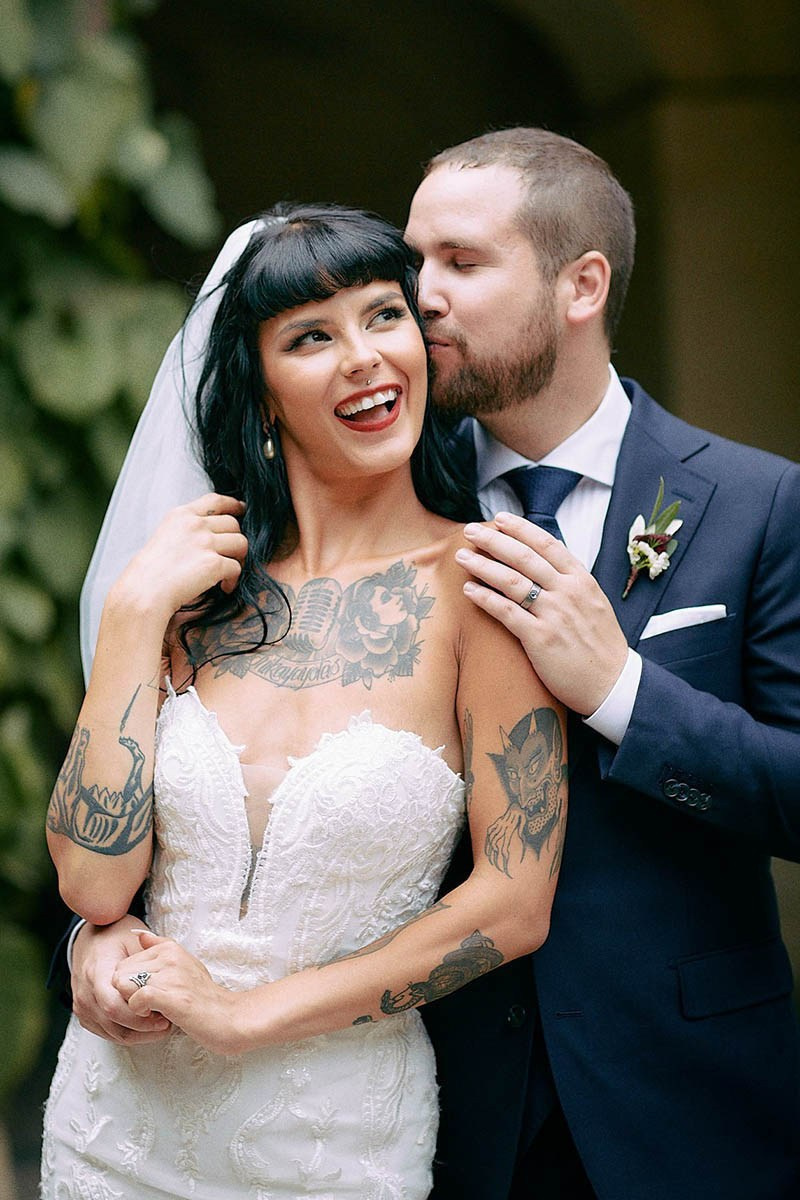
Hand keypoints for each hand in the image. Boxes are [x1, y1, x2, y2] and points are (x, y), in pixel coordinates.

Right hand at [71, 917, 171, 1044]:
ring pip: (111, 1033)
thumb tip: (164, 980)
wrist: (91, 938)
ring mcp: (82, 1005)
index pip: (113, 1005)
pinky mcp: (84, 1014)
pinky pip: (106, 1033)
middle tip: (166, 1025)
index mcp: (97, 971)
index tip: (161, 1014)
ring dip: (138, 1034)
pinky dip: (127, 1033)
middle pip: (113, 1022)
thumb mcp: (133, 939)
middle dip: (142, 1029)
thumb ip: (146, 959)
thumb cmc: (115, 937)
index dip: (137, 1015)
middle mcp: (85, 991)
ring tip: (160, 1026)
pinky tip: (145, 1027)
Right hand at [114, 493, 247, 620]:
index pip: (216, 500)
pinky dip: (233, 580)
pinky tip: (224, 588)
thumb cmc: (150, 572)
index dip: (233, 504)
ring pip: (240, 543)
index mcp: (181, 515)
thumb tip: (214, 535)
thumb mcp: (165, 536)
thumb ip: (188, 530)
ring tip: (227, 574)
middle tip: (231, 557)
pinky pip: (236, 568)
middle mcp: (195, 524)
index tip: (242, 510)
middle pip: (233, 524)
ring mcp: (205, 542)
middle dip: (235, 541)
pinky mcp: (213, 564)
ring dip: (238, 559)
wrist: (144, 591)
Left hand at [115, 931, 243, 1054]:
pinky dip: (138, 1011)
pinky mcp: (172, 997)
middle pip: (121, 974)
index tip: (147, 994)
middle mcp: (170, 957)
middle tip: (148, 1005)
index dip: (130, 984)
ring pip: (125, 985)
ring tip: (150, 1010)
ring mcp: (171, 976)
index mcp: (170, 948)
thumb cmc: (203, 996)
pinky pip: (137, 998)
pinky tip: (151, 1015)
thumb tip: (139, 934)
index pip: (125, 963)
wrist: (227, 1017)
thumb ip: (160, 948)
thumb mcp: (184, 964)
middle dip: (128, 993)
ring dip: (132, 1003)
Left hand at [455, 514, 628, 715]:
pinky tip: (470, 590)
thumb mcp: (593, 603)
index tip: (499, 518)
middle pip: (524, 557)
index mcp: (582, 580)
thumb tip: (545, 564)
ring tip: (462, 557)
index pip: (547, 544)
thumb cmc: (601, 645)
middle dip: (494, 540)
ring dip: (483, 566)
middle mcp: (568, 592)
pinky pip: (506, 612)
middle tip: (470, 530)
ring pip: (511, 581)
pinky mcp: (540, 639)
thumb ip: (570, 582)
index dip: (521, 528)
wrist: (612, 683)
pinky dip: (485, 598)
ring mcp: (554, 614)